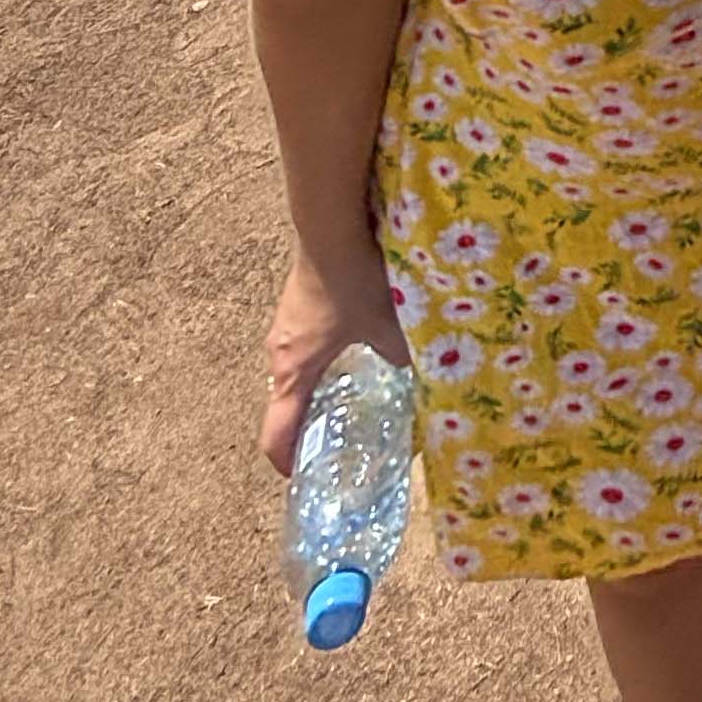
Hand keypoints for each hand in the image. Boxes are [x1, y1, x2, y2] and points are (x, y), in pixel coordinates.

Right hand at [261, 250, 408, 476]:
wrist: (332, 222)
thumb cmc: (355, 282)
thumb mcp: (390, 329)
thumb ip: (405, 358)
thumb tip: (426, 376)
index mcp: (294, 372)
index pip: (275, 435)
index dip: (288, 463)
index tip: (306, 480)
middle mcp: (279, 353)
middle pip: (285, 404)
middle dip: (309, 427)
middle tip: (341, 440)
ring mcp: (284, 324)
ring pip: (294, 371)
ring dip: (316, 388)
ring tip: (351, 396)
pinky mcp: (296, 300)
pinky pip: (303, 344)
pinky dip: (321, 358)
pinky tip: (353, 346)